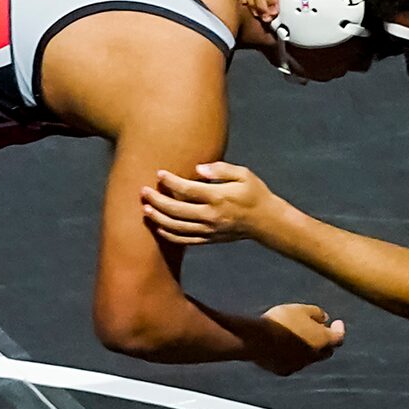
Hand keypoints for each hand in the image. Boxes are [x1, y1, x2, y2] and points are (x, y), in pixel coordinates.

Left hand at [141, 161, 282, 245]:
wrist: (265, 221)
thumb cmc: (254, 193)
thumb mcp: (243, 174)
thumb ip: (220, 169)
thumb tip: (198, 169)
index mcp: (218, 197)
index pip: (187, 189)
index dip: (170, 181)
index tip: (159, 173)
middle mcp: (211, 215)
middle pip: (176, 209)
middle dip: (157, 200)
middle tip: (143, 191)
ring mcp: (208, 230)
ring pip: (176, 227)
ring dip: (158, 218)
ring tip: (146, 208)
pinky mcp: (208, 239)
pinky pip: (184, 240)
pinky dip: (169, 235)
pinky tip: (158, 227)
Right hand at [253, 302, 345, 374]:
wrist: (258, 340)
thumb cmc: (281, 322)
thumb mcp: (301, 309)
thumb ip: (316, 313)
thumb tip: (324, 318)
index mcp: (322, 340)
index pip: (339, 337)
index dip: (339, 329)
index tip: (336, 323)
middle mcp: (314, 356)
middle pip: (326, 351)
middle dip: (325, 341)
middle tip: (319, 331)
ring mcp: (299, 365)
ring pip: (309, 358)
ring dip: (307, 348)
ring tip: (296, 336)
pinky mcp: (284, 370)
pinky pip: (292, 363)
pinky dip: (292, 356)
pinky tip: (282, 347)